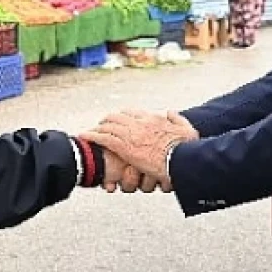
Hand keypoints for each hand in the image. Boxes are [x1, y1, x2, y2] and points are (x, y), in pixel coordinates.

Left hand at [83, 110, 198, 187]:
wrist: (181, 160)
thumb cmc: (186, 149)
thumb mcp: (187, 129)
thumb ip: (177, 118)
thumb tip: (169, 111)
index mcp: (152, 119)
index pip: (132, 112)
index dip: (122, 115)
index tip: (118, 119)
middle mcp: (139, 123)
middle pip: (117, 117)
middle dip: (107, 120)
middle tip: (100, 125)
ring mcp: (131, 134)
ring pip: (108, 126)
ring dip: (97, 128)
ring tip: (89, 131)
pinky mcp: (124, 148)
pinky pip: (104, 138)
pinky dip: (92, 136)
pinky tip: (85, 136)